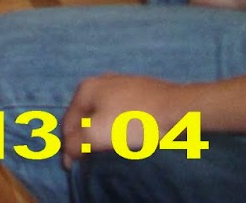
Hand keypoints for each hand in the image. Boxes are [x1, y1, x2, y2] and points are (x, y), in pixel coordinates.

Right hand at [63, 74, 196, 164]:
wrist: (179, 109)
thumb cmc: (135, 120)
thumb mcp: (98, 134)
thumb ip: (75, 143)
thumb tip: (66, 152)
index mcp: (86, 88)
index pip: (68, 121)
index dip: (67, 144)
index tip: (72, 165)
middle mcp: (100, 81)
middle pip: (85, 116)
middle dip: (85, 137)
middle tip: (91, 157)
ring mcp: (123, 84)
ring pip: (104, 113)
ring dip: (103, 132)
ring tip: (110, 148)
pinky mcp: (142, 92)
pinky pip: (122, 112)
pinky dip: (120, 126)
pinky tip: (129, 135)